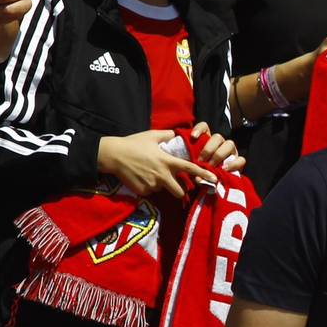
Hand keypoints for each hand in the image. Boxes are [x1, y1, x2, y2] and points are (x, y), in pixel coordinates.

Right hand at [97, 129, 216, 198]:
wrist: (112, 155)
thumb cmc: (133, 143)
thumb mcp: (152, 135)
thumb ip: (168, 135)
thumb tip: (178, 134)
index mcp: (167, 161)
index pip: (189, 168)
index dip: (203, 174)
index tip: (214, 179)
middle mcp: (162, 175)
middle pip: (179, 191)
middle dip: (179, 190)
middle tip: (174, 183)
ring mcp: (151, 185)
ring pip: (163, 190)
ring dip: (161, 185)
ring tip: (150, 173)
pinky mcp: (142, 191)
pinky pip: (151, 192)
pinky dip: (148, 187)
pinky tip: (141, 177)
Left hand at [190, 122, 244, 173]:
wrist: (212, 183)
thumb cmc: (201, 173)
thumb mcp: (194, 172)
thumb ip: (194, 172)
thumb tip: (198, 178)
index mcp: (207, 141)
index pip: (204, 128)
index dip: (199, 129)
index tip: (193, 137)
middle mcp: (220, 144)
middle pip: (217, 137)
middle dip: (208, 149)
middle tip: (201, 160)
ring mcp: (231, 151)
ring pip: (230, 144)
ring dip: (219, 154)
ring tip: (212, 165)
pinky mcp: (239, 161)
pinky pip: (241, 159)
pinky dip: (233, 164)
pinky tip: (224, 169)